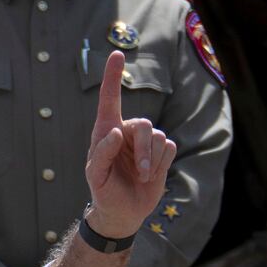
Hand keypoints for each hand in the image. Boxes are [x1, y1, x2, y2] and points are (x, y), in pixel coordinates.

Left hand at [79, 53, 179, 242]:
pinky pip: (169, 147)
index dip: (112, 76)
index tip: (117, 54)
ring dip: (151, 161)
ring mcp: (145, 141)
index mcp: (106, 131)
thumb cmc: (104, 191)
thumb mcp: (97, 176)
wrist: (123, 212)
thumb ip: (103, 153)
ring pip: (158, 137)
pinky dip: (161, 164)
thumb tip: (116, 132)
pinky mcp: (161, 152)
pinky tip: (150, 176)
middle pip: (143, 125)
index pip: (109, 99)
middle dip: (143, 152)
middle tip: (139, 174)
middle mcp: (127, 130)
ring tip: (142, 177)